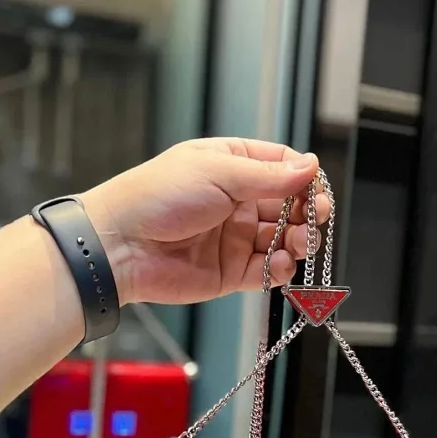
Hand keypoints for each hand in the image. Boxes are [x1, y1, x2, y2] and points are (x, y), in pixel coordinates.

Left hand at [81, 138, 329, 304]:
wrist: (120, 245)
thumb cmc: (157, 197)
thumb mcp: (218, 172)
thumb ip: (269, 175)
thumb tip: (311, 166)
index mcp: (231, 166)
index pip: (281, 166)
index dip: (303, 176)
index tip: (316, 186)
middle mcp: (236, 201)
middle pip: (288, 206)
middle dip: (307, 212)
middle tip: (316, 218)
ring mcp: (234, 238)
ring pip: (282, 240)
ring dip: (298, 241)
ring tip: (300, 243)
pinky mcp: (230, 272)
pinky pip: (265, 271)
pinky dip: (279, 269)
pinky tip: (279, 263)